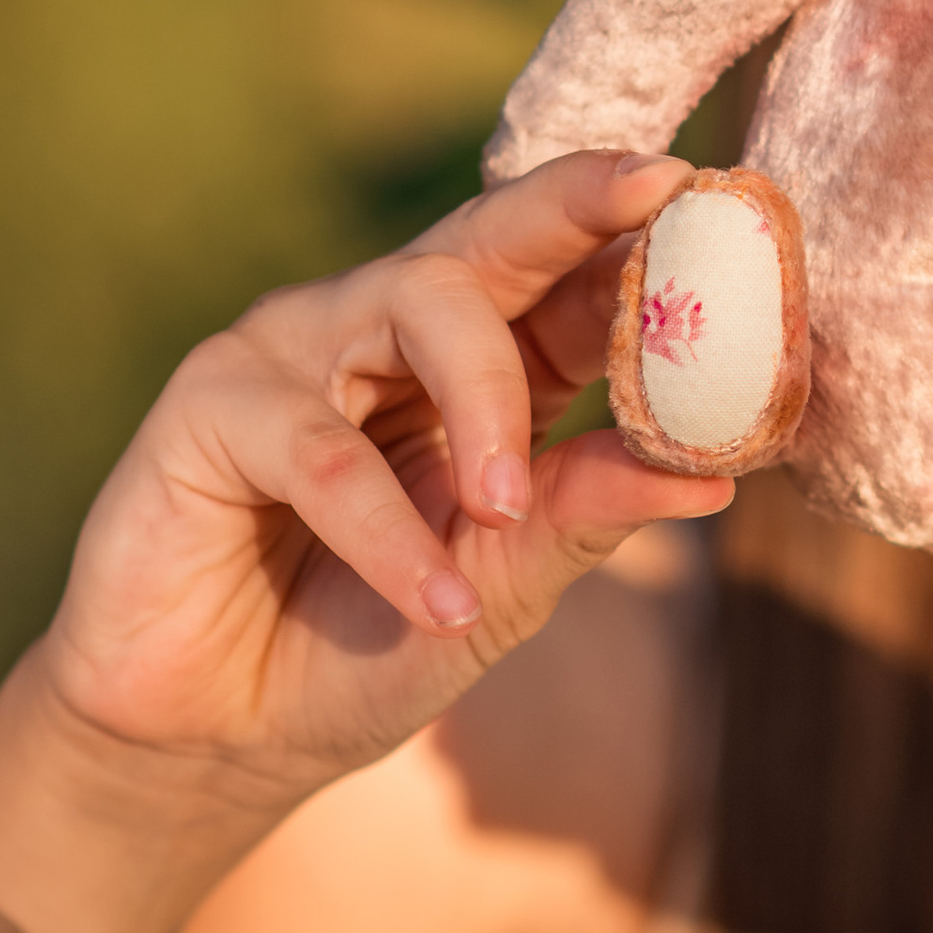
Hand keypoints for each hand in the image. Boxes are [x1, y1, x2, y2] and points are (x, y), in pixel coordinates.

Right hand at [13, 151, 731, 821]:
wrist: (216, 742)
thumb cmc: (364, 647)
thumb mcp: (504, 587)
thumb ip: (587, 516)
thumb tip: (717, 477)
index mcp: (477, 364)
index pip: (569, 281)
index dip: (643, 243)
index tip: (724, 200)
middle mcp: (386, 332)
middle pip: (490, 235)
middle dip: (574, 204)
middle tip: (654, 190)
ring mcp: (295, 353)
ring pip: (417, 306)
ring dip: (485, 404)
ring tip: (506, 510)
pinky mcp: (208, 405)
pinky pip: (318, 446)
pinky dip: (386, 531)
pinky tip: (435, 604)